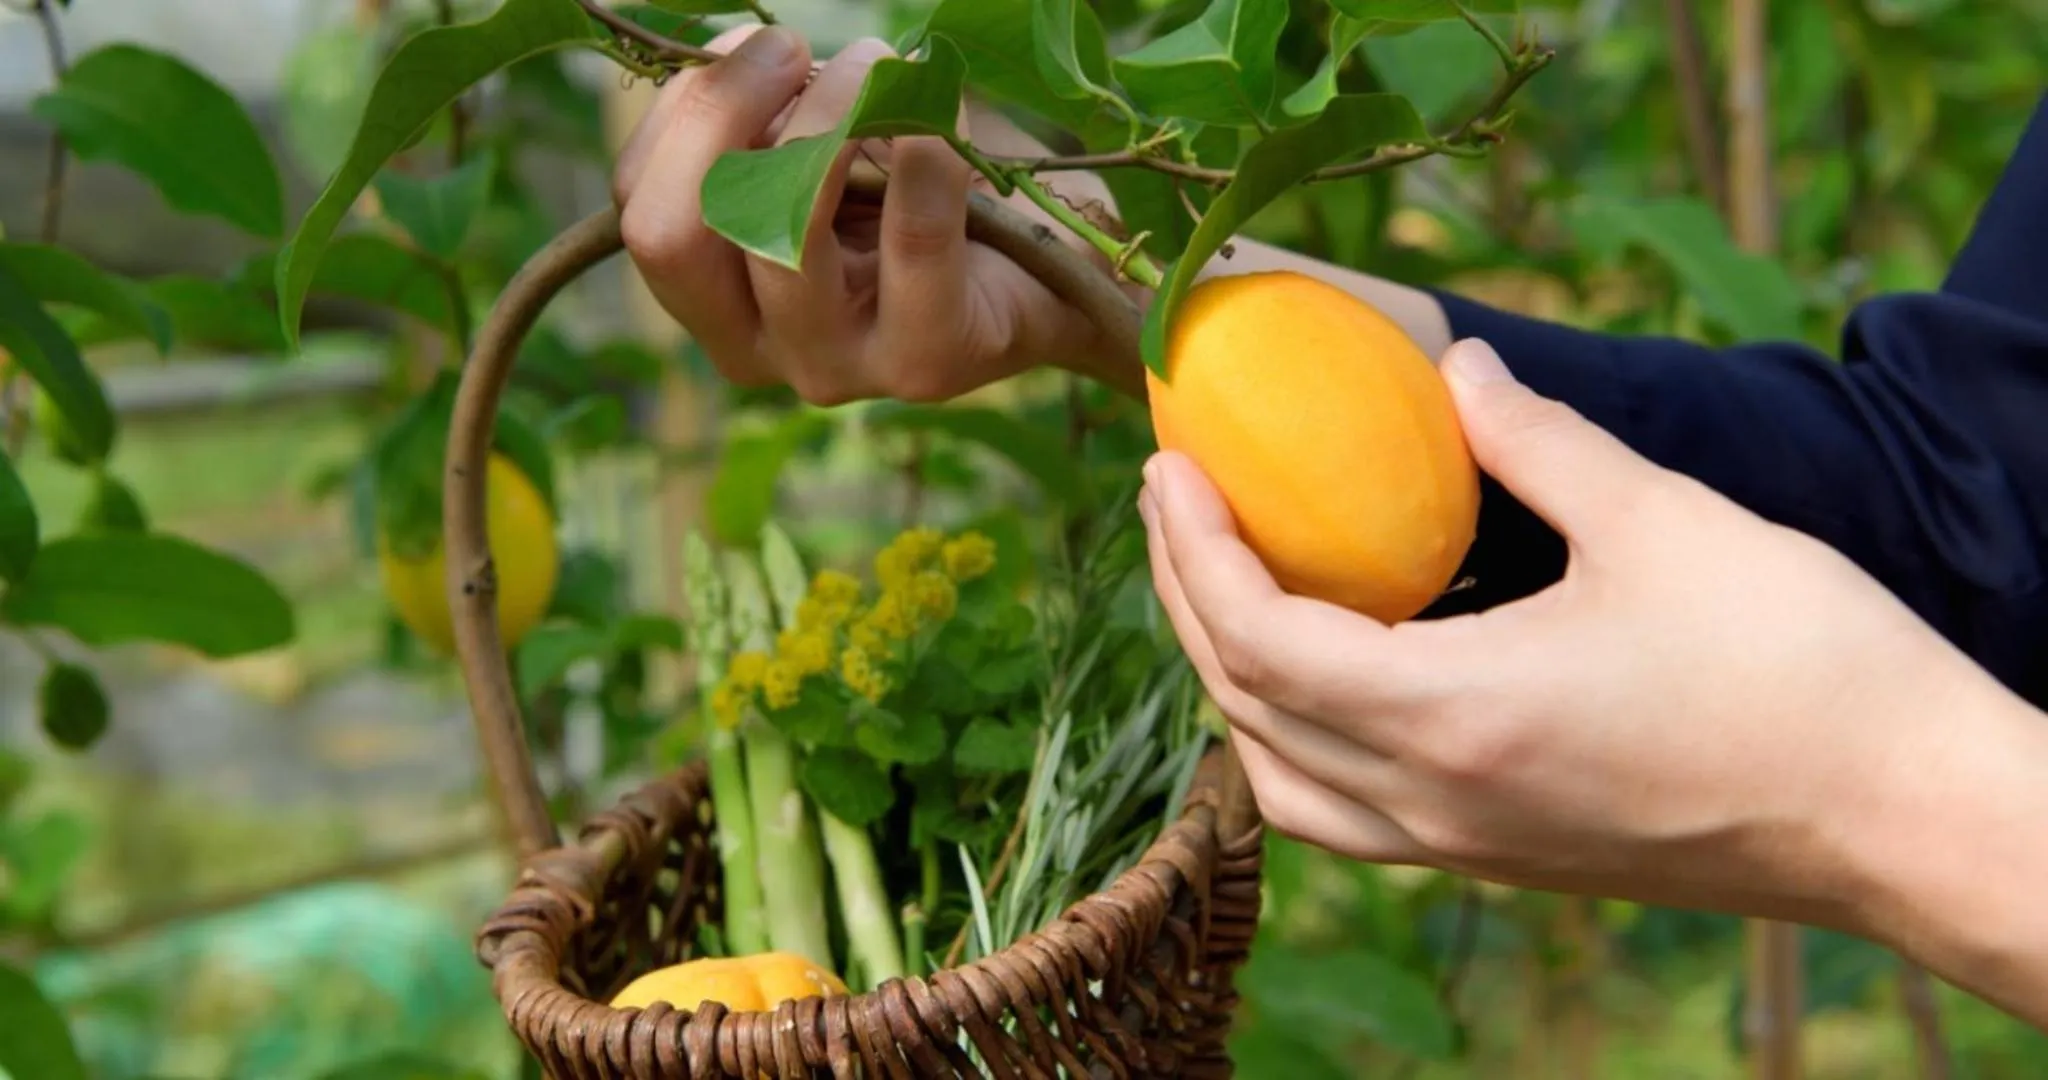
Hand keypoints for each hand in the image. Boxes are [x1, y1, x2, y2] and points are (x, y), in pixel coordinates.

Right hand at [613, 25, 1121, 403]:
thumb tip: (724, 53)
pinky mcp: (926, 361)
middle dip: (720, 113)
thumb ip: (761, 115)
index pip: (641, 210)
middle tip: (793, 49)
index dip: (683, 110)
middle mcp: (759, 350)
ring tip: (880, 64)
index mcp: (718, 300)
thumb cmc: (929, 195)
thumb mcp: (826, 145)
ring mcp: (836, 369)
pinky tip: (940, 104)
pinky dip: (924, 147)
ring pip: (775, 240)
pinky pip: (911, 234)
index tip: (754, 44)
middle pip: (671, 237)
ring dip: (823, 119)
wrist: (1058, 271)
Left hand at [1139, 337, 2028, 930]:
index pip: (1259, 641)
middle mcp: (1436, 803)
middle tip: (1175, 502)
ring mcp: (1465, 847)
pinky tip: (1322, 674)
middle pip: (1247, 709)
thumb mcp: (1663, 522)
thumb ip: (1539, 443)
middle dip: (1188, 599)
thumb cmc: (1799, 664)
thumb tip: (1458, 370)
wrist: (1901, 814)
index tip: (1169, 469)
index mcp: (1456, 718)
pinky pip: (1346, 816)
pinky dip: (1294, 746)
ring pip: (1283, 783)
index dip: (1194, 551)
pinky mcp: (1502, 860)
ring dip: (1231, 685)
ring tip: (1228, 586)